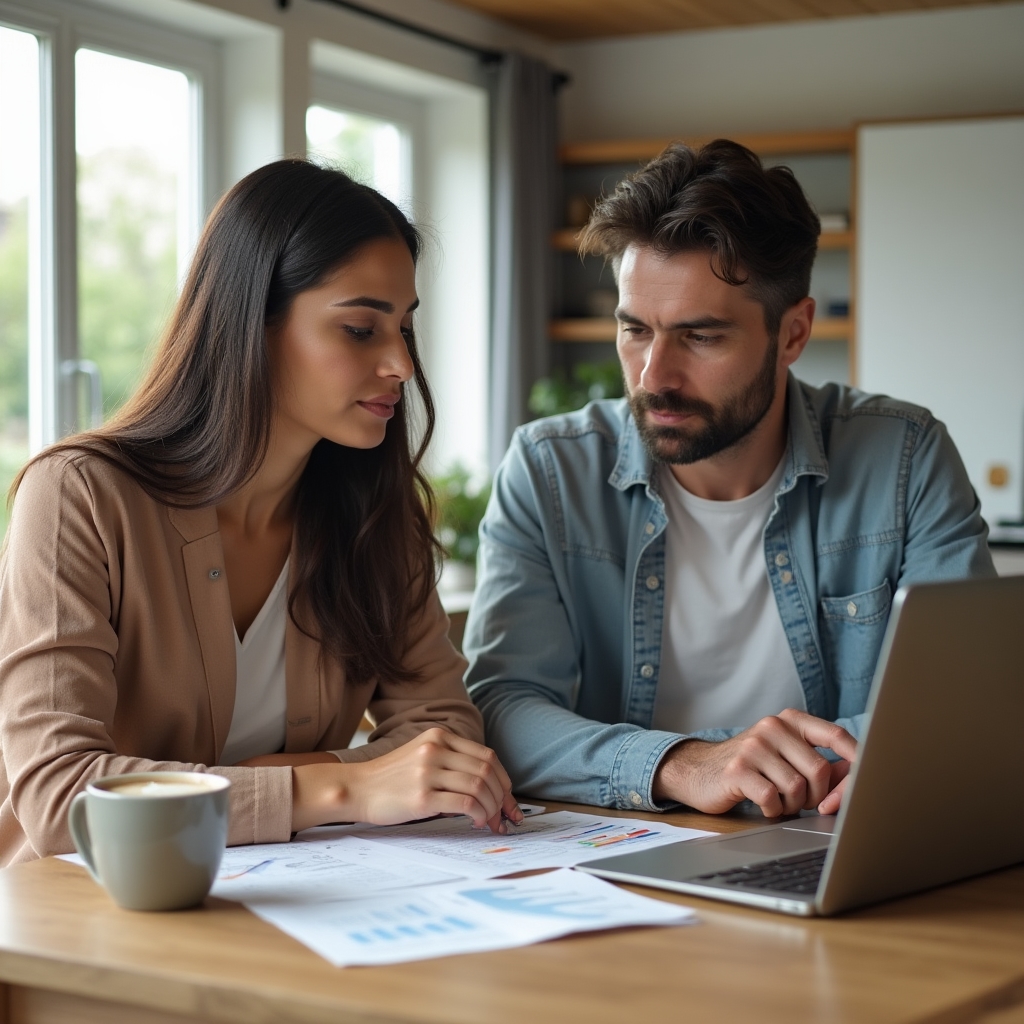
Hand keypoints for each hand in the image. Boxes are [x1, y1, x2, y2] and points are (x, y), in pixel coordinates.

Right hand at [291, 728, 521, 833]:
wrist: (357, 788)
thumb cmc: (391, 778)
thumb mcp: (423, 756)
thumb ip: (452, 762)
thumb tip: (489, 788)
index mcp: (440, 736)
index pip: (487, 756)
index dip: (504, 780)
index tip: (509, 800)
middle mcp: (436, 749)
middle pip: (487, 771)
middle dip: (503, 797)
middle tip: (506, 817)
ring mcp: (429, 771)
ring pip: (479, 787)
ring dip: (493, 809)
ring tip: (492, 823)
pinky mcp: (423, 796)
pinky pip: (465, 804)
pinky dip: (479, 814)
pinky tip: (478, 822)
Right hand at [653, 709, 856, 817]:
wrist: (699, 771)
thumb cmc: (752, 767)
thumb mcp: (786, 757)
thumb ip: (822, 763)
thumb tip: (859, 774)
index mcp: (789, 720)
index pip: (835, 735)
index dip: (858, 758)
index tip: (871, 778)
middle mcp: (772, 727)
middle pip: (820, 771)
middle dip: (818, 797)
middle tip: (802, 802)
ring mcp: (753, 747)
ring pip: (798, 789)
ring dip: (793, 805)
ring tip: (778, 800)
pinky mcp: (737, 770)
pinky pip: (773, 800)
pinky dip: (773, 810)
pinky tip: (763, 804)